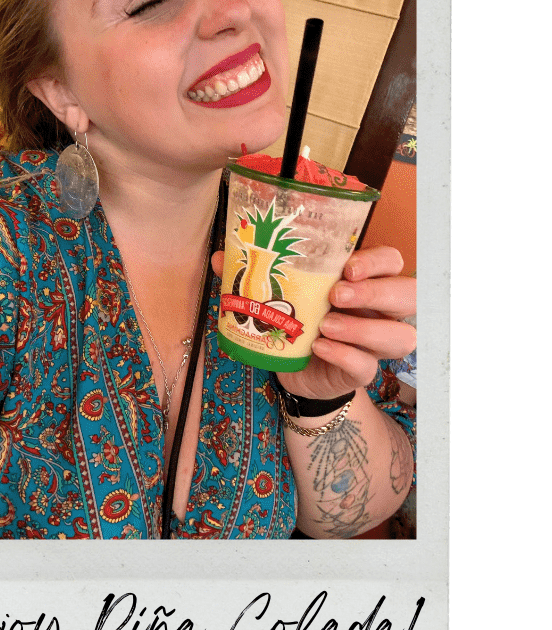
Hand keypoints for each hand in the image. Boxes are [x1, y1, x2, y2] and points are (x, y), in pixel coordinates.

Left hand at [212, 245, 415, 402]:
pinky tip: (319, 349)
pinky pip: (367, 366)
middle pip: (408, 295)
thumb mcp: (280, 297)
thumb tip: (220, 256)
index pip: (392, 261)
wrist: (294, 373)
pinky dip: (344, 356)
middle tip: (338, 294)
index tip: (349, 266)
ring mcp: (373, 344)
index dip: (378, 261)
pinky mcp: (360, 372)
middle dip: (377, 291)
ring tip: (326, 325)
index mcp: (364, 283)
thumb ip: (254, 276)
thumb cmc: (296, 325)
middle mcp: (378, 311)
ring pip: (400, 335)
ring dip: (365, 328)